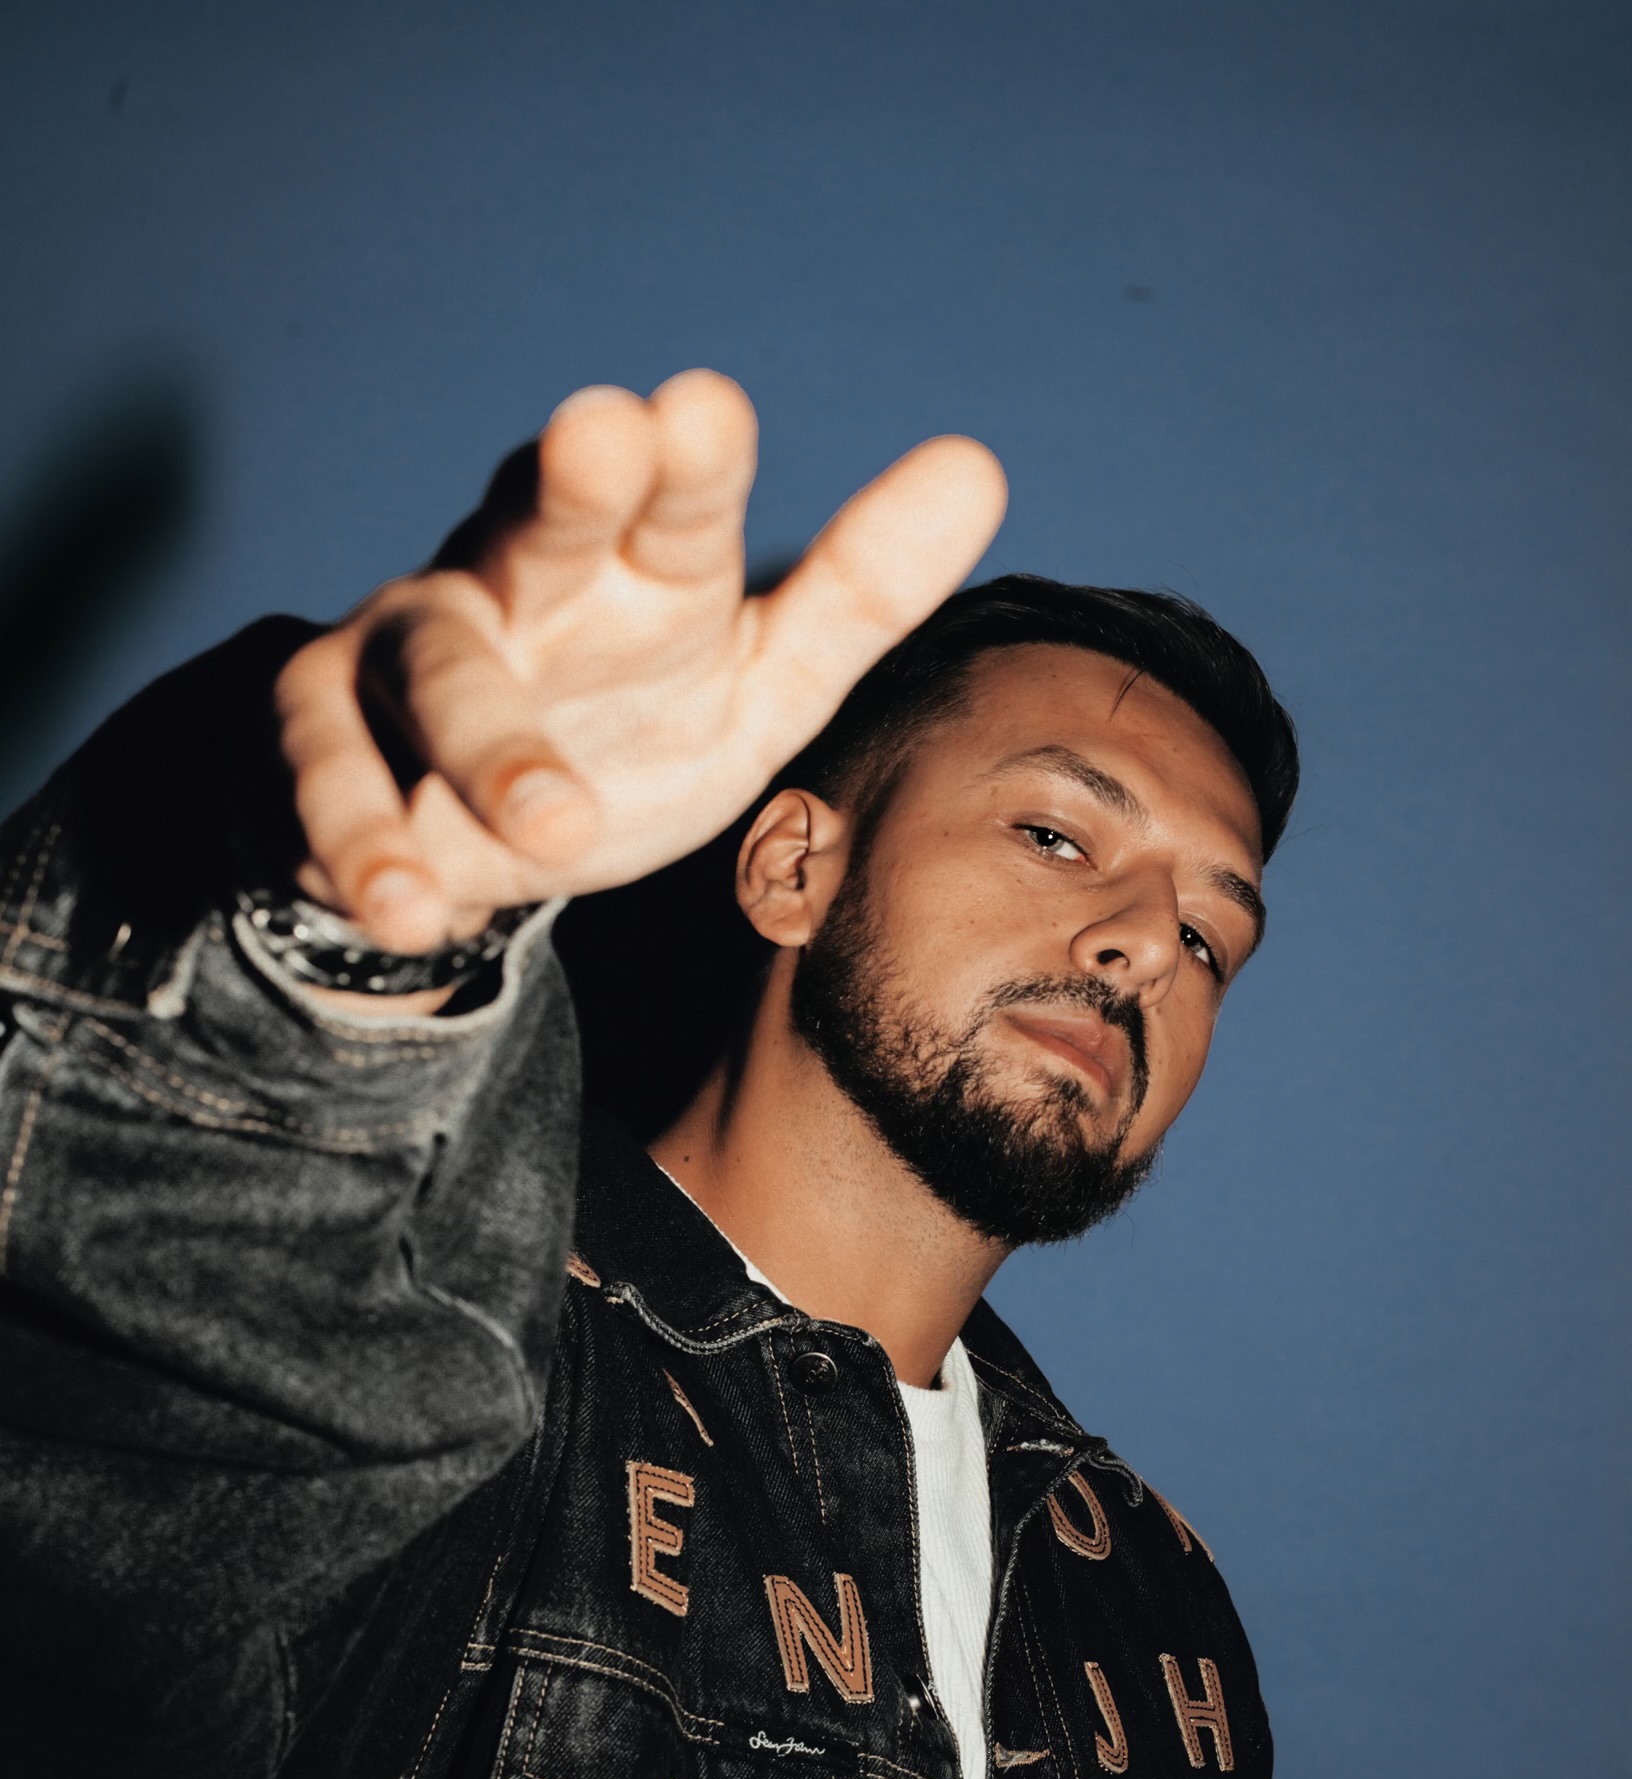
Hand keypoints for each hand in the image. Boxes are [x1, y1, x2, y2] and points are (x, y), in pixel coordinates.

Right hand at [275, 371, 1006, 952]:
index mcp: (629, 561)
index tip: (710, 408)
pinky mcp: (316, 733)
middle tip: (602, 434)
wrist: (464, 822)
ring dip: (487, 746)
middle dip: (568, 484)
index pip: (669, 501)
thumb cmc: (627, 724)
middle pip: (536, 519)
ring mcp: (401, 648)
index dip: (689, 460)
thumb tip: (977, 462)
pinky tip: (412, 910)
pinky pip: (330, 781)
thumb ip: (855, 591)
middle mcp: (513, 578)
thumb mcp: (755, 677)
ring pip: (432, 671)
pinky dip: (365, 845)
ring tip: (553, 836)